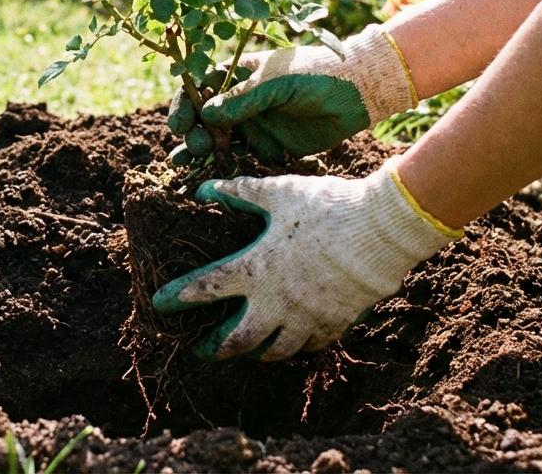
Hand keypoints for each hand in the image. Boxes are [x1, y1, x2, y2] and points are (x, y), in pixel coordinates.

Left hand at [151, 163, 461, 360]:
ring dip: (255, 352)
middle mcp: (277, 301)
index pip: (205, 289)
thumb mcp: (278, 193)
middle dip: (215, 348)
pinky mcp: (335, 323)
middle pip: (237, 340)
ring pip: (274, 351)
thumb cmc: (327, 205)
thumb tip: (203, 189)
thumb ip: (239, 193)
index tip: (159, 303)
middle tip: (202, 349)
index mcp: (256, 267)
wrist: (382, 230)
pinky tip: (293, 342)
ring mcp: (307, 317)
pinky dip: (297, 347)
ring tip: (247, 350)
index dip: (178, 297)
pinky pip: (311, 346)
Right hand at [166, 25, 416, 163]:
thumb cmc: (317, 74)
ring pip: (218, 140)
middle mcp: (241, 100)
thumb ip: (243, 100)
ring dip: (201, 152)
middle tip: (195, 147)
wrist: (359, 93)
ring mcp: (254, 124)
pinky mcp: (269, 146)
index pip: (200, 89)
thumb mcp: (278, 82)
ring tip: (182, 166)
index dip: (185, 106)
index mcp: (238, 74)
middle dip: (194, 132)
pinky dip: (225, 166)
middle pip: (204, 118)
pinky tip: (209, 176)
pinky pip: (242, 158)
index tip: (178, 125)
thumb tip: (206, 115)